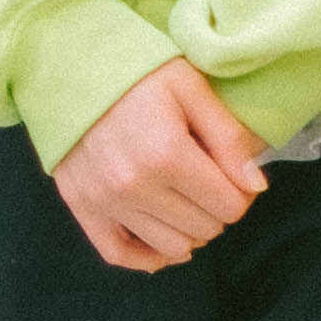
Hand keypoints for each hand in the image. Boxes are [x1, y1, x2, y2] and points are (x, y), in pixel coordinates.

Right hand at [54, 60, 264, 270]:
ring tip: (182, 198)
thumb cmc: (133, 70)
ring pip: (172, 248)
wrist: (66, 64)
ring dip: (187, 229)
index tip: (229, 171)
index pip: (230, 206)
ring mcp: (104, 200)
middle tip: (204, 178)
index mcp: (167, 154)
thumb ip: (228, 136)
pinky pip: (120, 254)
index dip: (239, 190)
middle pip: (205, 229)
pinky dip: (148, 256)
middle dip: (214, 207)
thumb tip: (254, 187)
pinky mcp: (80, 205)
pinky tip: (161, 238)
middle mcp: (134, 185)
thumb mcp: (189, 86)